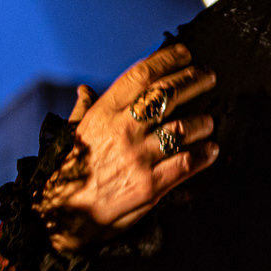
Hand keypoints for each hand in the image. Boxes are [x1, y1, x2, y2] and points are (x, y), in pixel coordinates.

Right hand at [39, 45, 218, 248]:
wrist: (59, 217)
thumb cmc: (66, 174)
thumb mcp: (70, 136)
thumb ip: (83, 111)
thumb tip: (84, 90)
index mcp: (102, 114)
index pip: (140, 76)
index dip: (166, 60)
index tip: (185, 54)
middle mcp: (122, 130)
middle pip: (166, 95)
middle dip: (192, 81)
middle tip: (208, 76)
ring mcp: (138, 157)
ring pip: (182, 128)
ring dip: (201, 122)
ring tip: (208, 121)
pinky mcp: (150, 185)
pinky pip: (186, 163)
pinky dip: (204, 155)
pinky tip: (211, 150)